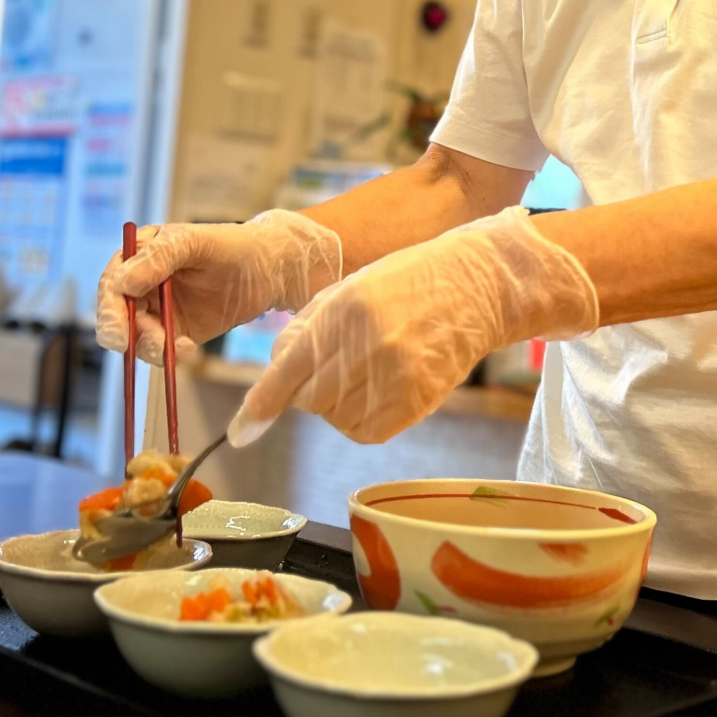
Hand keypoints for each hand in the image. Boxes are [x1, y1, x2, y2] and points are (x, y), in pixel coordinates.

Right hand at [93, 210, 341, 364]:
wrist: (270, 270)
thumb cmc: (234, 246)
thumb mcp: (196, 242)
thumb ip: (159, 257)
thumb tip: (122, 283)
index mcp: (140, 255)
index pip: (112, 284)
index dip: (110, 309)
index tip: (121, 331)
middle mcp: (143, 284)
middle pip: (116, 316)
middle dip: (127, 335)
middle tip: (150, 344)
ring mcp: (158, 310)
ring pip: (135, 338)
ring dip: (151, 347)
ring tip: (181, 346)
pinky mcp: (175, 331)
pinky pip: (159, 350)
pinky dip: (167, 355)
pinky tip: (188, 349)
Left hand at [227, 207, 597, 445]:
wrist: (475, 286)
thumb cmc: (406, 283)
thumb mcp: (349, 290)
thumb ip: (306, 331)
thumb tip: (272, 383)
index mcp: (345, 309)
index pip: (290, 370)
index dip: (262, 405)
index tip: (241, 432)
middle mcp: (369, 344)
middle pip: (310, 400)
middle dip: (311, 388)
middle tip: (338, 364)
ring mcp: (397, 375)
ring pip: (336, 418)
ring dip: (338, 404)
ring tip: (366, 371)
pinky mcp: (419, 400)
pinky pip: (367, 429)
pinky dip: (362, 418)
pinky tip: (379, 390)